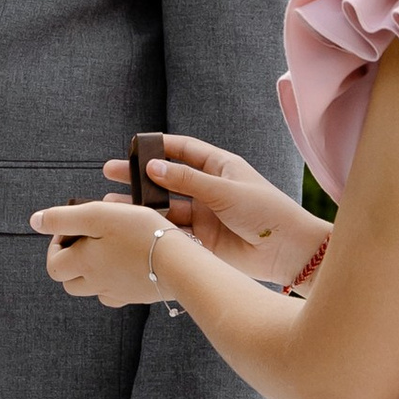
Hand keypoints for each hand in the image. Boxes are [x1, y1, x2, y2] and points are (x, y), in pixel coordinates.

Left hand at [34, 194, 192, 307]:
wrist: (179, 264)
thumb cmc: (140, 234)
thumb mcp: (98, 215)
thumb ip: (63, 218)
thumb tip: (36, 221)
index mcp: (82, 264)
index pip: (53, 265)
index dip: (55, 246)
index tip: (72, 230)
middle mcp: (96, 283)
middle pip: (69, 282)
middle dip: (70, 263)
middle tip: (86, 241)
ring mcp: (117, 293)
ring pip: (92, 289)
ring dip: (91, 272)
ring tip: (108, 250)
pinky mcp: (137, 296)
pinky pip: (117, 294)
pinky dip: (114, 282)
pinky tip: (126, 266)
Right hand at [106, 136, 325, 283]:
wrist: (287, 252)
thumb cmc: (266, 212)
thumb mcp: (225, 190)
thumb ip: (187, 180)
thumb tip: (152, 167)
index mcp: (219, 167)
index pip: (183, 150)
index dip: (158, 147)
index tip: (132, 146)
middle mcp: (208, 188)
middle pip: (168, 178)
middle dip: (140, 175)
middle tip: (111, 171)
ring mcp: (203, 214)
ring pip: (165, 205)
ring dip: (141, 204)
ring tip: (112, 203)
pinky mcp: (201, 238)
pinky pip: (172, 229)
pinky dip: (153, 226)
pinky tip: (132, 224)